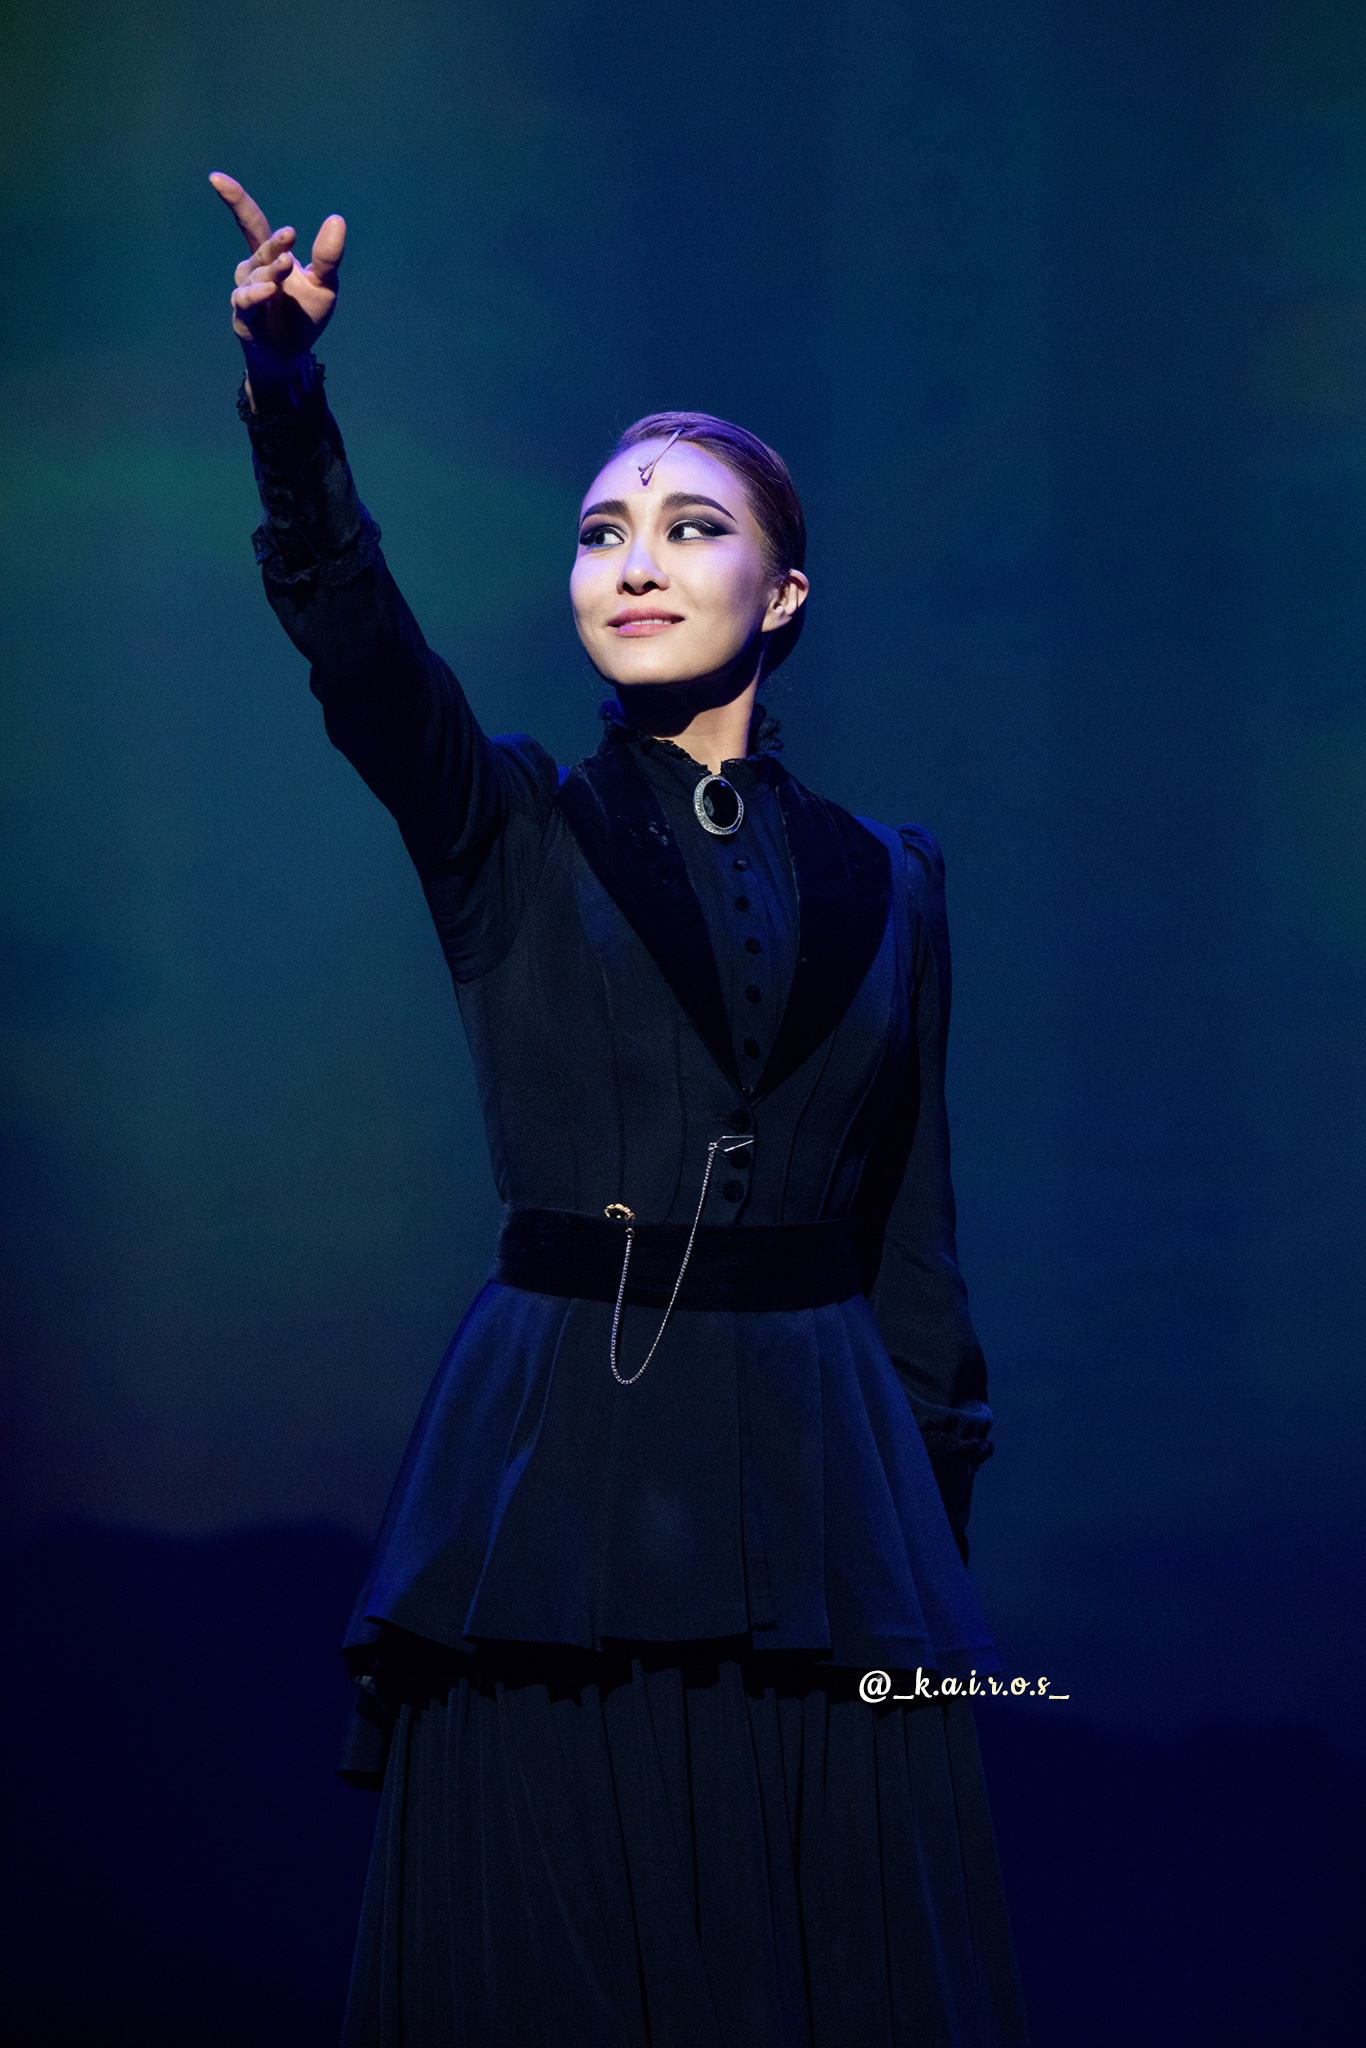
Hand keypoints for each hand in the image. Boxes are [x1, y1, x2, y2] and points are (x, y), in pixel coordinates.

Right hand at [209, 172, 344, 398]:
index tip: (216, 178)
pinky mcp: (244, 318)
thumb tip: (337, 219)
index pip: (251, 223)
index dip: (235, 201)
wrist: (291, 355)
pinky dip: (256, 295)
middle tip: (291, 235)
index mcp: (270, 256)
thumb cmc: (304, 316)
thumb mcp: (325, 285)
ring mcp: (246, 293)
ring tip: (287, 266)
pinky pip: (246, 302)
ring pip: (256, 275)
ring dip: (272, 271)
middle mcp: (253, 270)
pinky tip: (269, 290)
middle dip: (276, 243)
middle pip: (262, 249)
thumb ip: (328, 257)